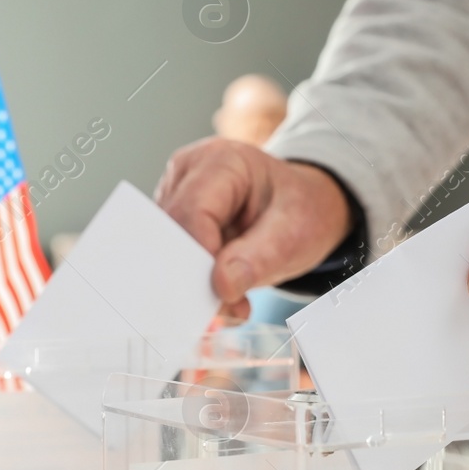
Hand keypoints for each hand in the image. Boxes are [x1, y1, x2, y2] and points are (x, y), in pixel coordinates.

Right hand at [155, 137, 350, 317]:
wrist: (302, 207)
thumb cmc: (300, 210)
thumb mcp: (294, 233)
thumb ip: (259, 258)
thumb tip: (221, 285)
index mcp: (221, 161)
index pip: (192, 212)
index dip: (200, 257)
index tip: (221, 294)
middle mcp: (189, 172)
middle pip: (171, 230)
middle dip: (196, 275)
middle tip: (228, 308)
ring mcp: (177, 195)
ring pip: (166, 247)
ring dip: (196, 282)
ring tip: (234, 300)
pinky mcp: (174, 219)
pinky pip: (171, 256)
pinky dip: (195, 281)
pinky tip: (222, 290)